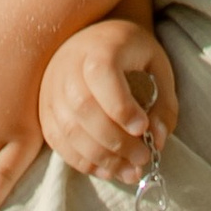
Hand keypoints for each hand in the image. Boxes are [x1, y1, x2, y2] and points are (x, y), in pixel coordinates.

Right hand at [38, 18, 176, 185]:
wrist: (96, 38)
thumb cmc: (131, 54)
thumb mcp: (158, 67)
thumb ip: (164, 103)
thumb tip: (157, 140)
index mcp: (99, 47)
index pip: (102, 74)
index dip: (121, 106)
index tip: (142, 128)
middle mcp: (68, 65)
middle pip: (83, 107)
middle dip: (115, 140)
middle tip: (142, 158)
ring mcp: (51, 88)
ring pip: (68, 129)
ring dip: (101, 158)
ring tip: (130, 172)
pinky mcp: (45, 109)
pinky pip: (58, 140)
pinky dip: (82, 161)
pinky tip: (108, 170)